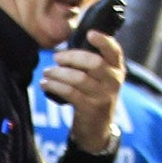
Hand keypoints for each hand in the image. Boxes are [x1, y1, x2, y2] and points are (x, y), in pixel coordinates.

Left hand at [44, 31, 126, 153]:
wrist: (97, 129)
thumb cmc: (94, 96)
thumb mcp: (101, 79)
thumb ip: (91, 63)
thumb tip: (66, 49)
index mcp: (117, 69)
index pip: (114, 51)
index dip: (103, 41)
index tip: (90, 33)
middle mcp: (113, 81)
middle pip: (94, 63)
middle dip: (71, 57)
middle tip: (56, 57)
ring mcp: (102, 96)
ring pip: (79, 78)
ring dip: (59, 73)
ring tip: (46, 72)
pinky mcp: (89, 109)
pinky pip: (70, 93)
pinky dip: (54, 86)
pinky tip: (45, 84)